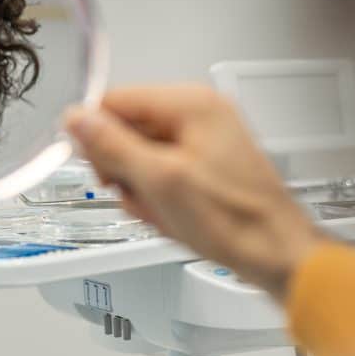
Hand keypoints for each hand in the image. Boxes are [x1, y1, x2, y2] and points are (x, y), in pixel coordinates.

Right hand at [65, 85, 318, 295]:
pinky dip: (160, 198)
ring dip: (142, 190)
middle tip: (143, 197)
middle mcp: (198, 113)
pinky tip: (174, 218)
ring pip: (142, 156)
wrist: (277, 253)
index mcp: (190, 104)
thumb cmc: (236, 220)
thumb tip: (77, 119)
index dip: (99, 138)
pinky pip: (162, 173)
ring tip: (165, 213)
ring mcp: (204, 139)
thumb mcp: (161, 181)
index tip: (101, 171)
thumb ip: (113, 146)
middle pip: (128, 130)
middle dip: (126, 171)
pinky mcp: (206, 163)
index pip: (116, 102)